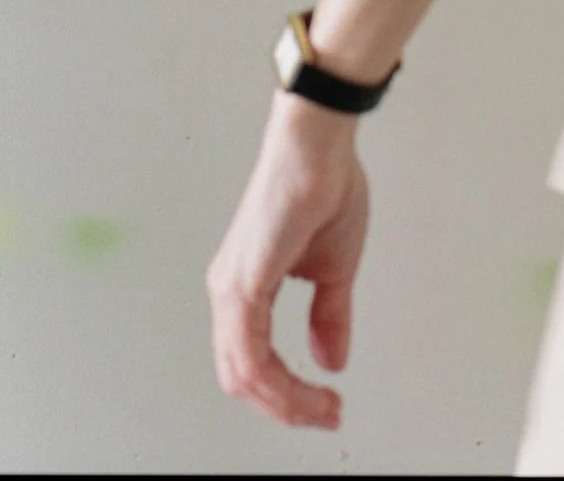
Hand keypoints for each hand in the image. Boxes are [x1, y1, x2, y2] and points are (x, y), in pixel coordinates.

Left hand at [207, 98, 369, 430]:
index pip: (255, 363)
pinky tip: (306, 391)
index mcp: (247, 285)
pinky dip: (280, 384)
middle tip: (325, 416)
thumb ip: (328, 318)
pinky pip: (249, 355)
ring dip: (286, 403)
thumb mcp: (333, 270)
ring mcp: (231, 286)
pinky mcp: (242, 283)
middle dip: (287, 408)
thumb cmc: (322, 188)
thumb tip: (330, 359)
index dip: (289, 396)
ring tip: (323, 409)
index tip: (327, 406)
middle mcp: (230, 288)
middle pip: (241, 377)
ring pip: (241, 374)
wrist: (318, 148)